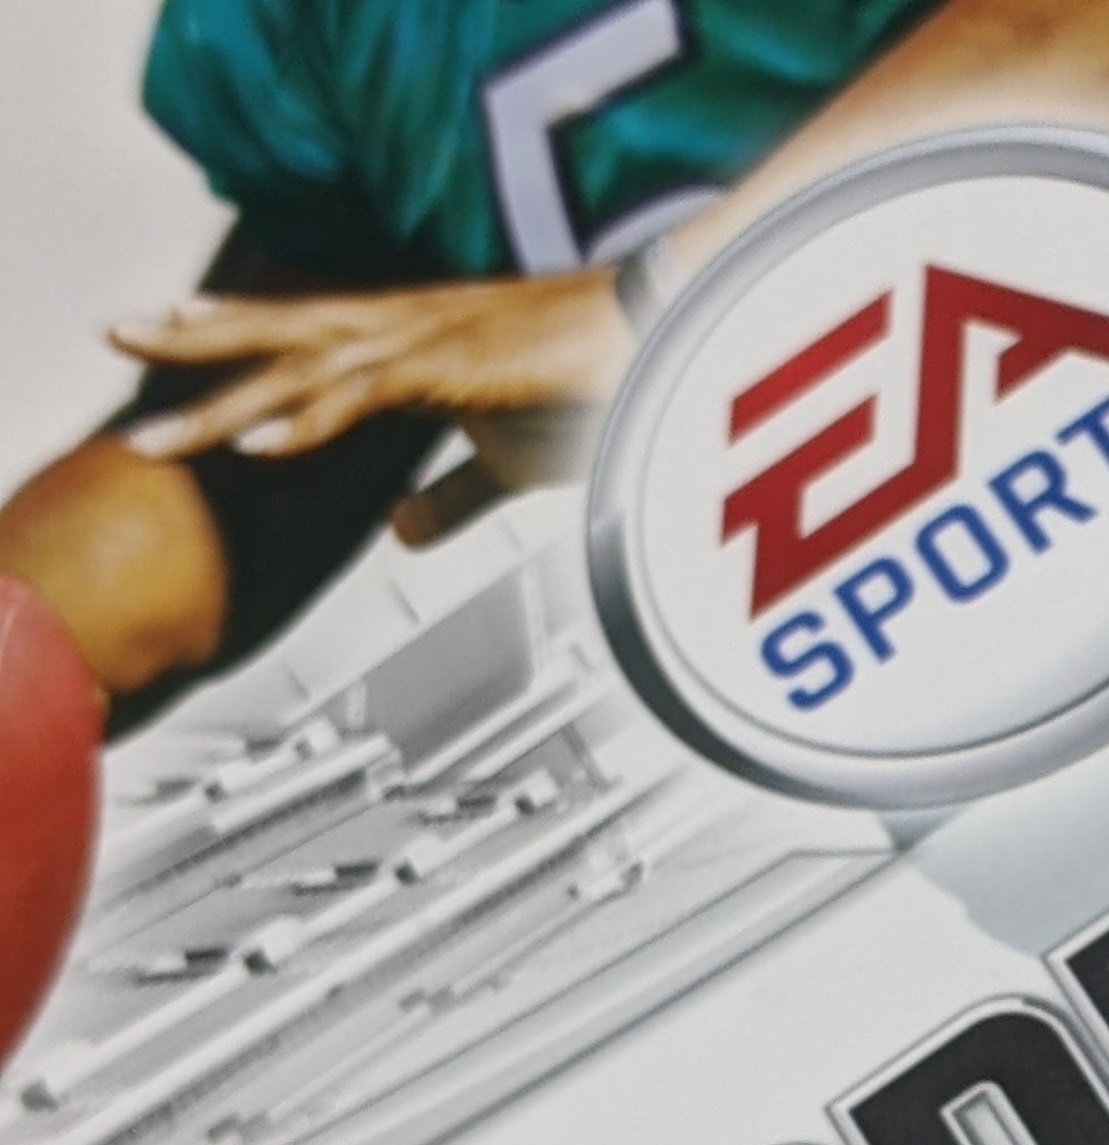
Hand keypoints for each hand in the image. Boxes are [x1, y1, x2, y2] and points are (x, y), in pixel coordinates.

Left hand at [114, 270, 632, 462]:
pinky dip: (305, 420)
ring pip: (300, 368)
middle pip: (279, 331)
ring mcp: (427, 341)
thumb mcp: (511, 459)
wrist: (669, 346)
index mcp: (418, 338)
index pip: (306, 329)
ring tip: (159, 429)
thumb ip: (451, 495)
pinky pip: (362, 394)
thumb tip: (402, 533)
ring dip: (222, 398)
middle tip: (116, 338)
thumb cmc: (604, 394)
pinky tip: (257, 444)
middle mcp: (408, 326)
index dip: (237, 333)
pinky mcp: (455, 366)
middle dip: (194, 341)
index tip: (171, 335)